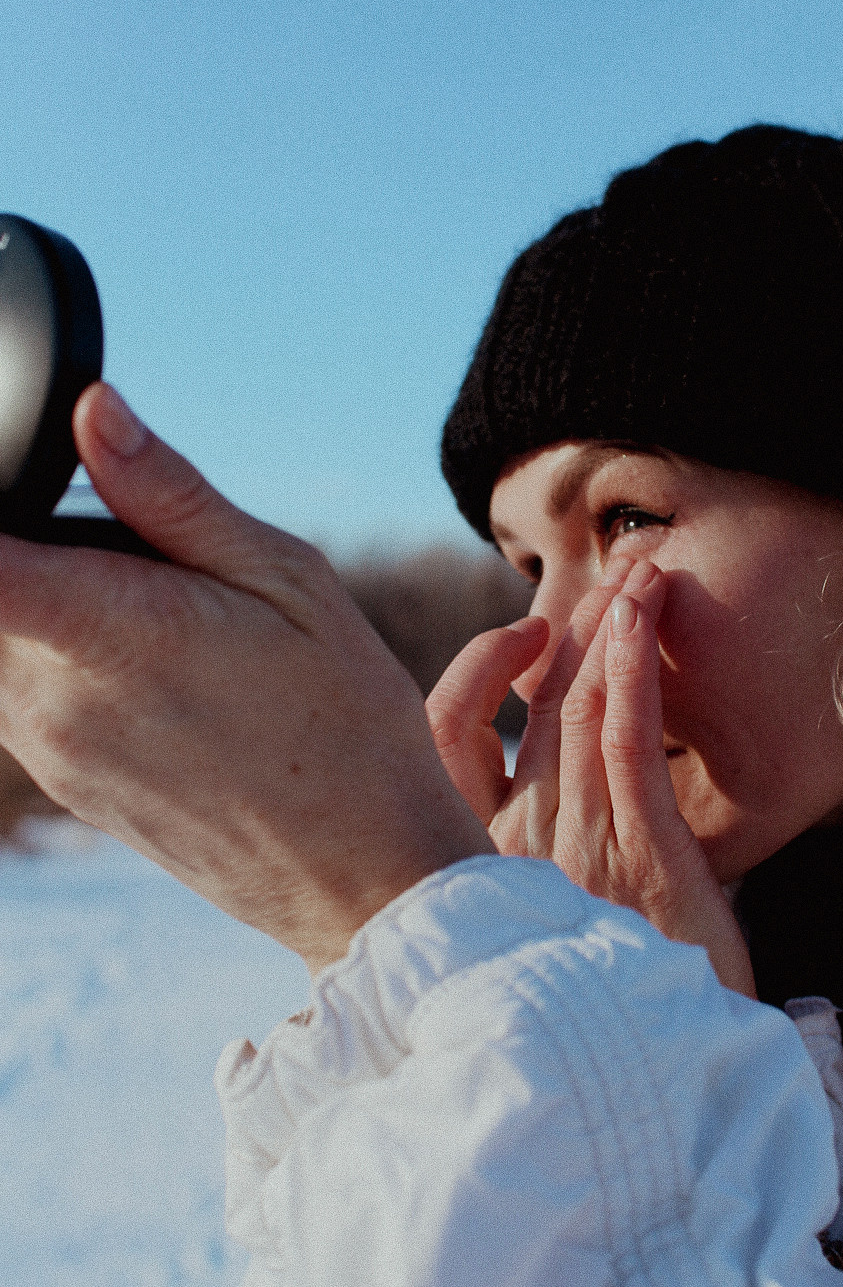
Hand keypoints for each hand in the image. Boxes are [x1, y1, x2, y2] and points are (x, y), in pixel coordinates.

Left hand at [0, 384, 491, 970]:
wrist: (364, 875)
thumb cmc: (348, 720)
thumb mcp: (290, 581)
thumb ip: (174, 495)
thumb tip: (93, 411)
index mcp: (116, 632)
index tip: (6, 480)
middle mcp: (57, 701)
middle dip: (37, 547)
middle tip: (140, 552)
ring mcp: (50, 752)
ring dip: (45, 605)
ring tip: (158, 611)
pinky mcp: (62, 785)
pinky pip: (17, 692)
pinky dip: (58, 656)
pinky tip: (158, 669)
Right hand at [428, 560, 754, 995]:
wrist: (674, 1089)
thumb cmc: (617, 1010)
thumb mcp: (555, 933)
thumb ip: (532, 870)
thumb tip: (524, 808)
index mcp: (488, 864)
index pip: (448, 742)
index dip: (480, 674)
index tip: (528, 637)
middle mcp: (519, 850)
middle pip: (522, 708)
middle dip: (567, 626)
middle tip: (609, 569)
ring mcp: (579, 850)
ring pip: (574, 708)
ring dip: (608, 627)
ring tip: (640, 570)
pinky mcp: (645, 856)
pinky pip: (627, 740)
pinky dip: (632, 669)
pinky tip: (643, 617)